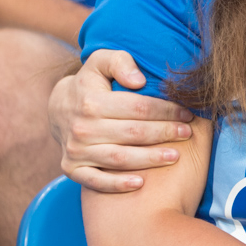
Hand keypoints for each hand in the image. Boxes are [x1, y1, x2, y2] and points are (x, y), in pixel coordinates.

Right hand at [49, 49, 193, 191]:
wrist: (58, 108)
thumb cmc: (91, 83)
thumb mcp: (101, 61)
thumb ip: (120, 62)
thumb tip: (139, 80)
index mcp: (92, 101)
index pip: (138, 108)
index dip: (166, 111)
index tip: (186, 113)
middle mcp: (82, 128)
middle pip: (133, 133)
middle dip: (165, 133)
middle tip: (187, 133)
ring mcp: (76, 150)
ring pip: (120, 158)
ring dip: (150, 159)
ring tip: (175, 156)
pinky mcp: (71, 169)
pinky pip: (96, 181)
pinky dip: (118, 184)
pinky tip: (140, 183)